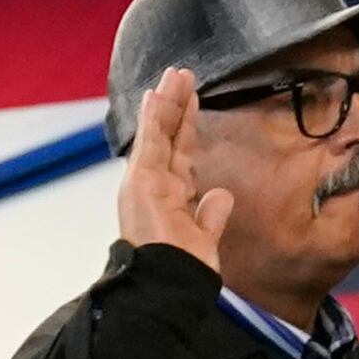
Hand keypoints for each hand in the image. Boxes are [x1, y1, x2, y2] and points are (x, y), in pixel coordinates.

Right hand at [113, 69, 229, 273]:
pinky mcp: (139, 182)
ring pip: (158, 133)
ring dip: (166, 102)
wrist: (169, 283)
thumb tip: (219, 195)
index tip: (192, 102)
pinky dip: (152, 118)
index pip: (178, 152)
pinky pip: (148, 143)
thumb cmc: (182, 270)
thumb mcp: (204, 236)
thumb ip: (210, 214)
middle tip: (182, 75)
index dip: (185, 126)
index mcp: (168, 198)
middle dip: (176, 105)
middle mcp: (153, 186)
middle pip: (167, 137)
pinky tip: (155, 95)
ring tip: (175, 74)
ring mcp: (144, 183)